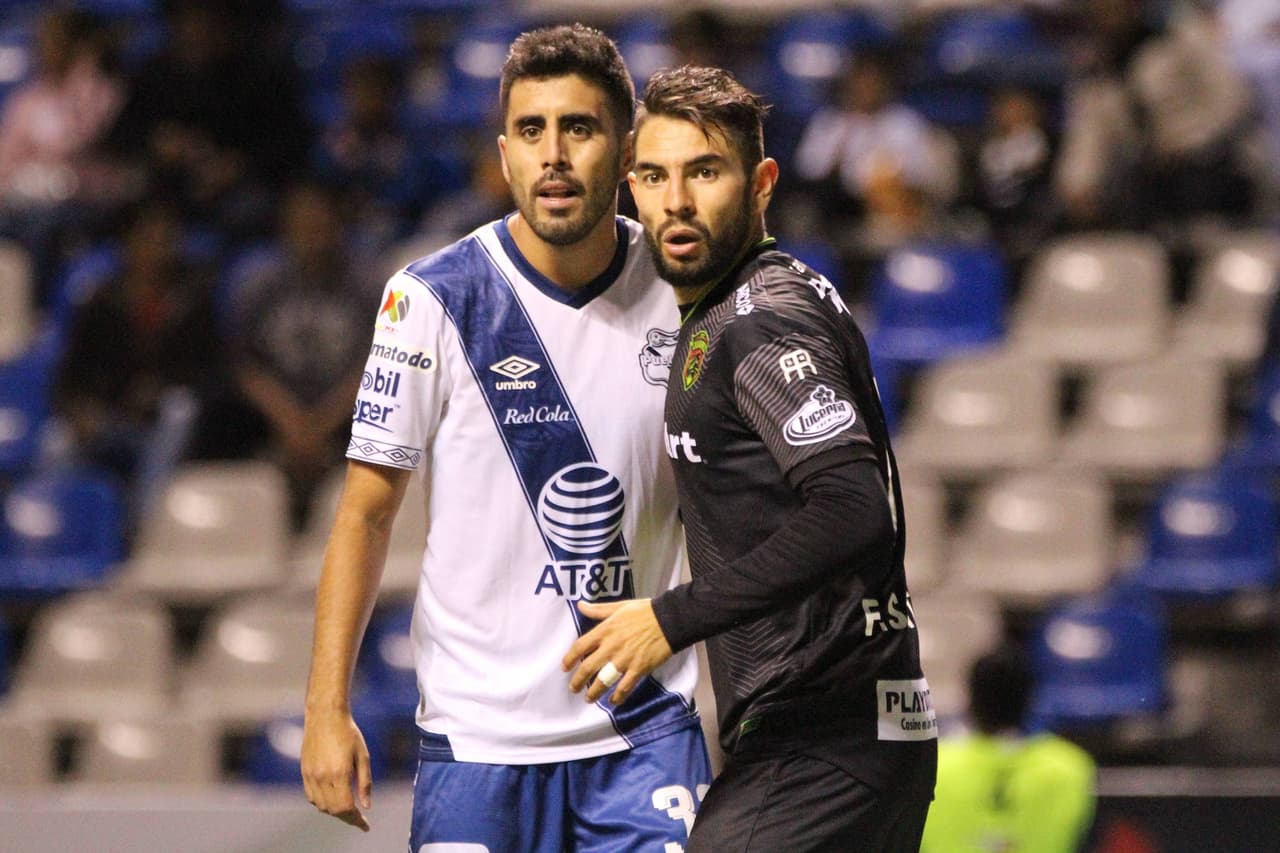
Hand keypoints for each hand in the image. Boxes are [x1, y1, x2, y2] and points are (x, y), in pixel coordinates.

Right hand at [301, 709, 372, 831]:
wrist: (325, 715)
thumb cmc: (348, 732)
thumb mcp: (362, 755)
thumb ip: (365, 782)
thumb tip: (366, 805)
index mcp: (339, 773)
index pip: (345, 808)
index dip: (356, 820)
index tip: (365, 825)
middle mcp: (322, 777)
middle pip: (333, 810)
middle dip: (347, 817)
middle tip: (359, 818)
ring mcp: (310, 775)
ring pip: (321, 806)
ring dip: (334, 811)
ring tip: (348, 809)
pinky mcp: (304, 771)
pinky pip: (311, 797)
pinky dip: (322, 803)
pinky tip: (332, 799)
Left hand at [561, 599, 672, 705]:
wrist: (668, 620)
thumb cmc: (644, 612)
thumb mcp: (619, 607)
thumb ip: (598, 610)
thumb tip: (580, 605)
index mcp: (605, 630)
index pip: (580, 647)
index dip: (569, 659)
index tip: (565, 667)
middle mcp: (611, 646)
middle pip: (587, 668)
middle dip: (577, 681)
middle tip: (573, 688)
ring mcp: (624, 659)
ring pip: (603, 681)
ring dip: (593, 692)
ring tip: (588, 699)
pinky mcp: (638, 669)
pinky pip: (624, 687)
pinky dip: (617, 697)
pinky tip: (613, 701)